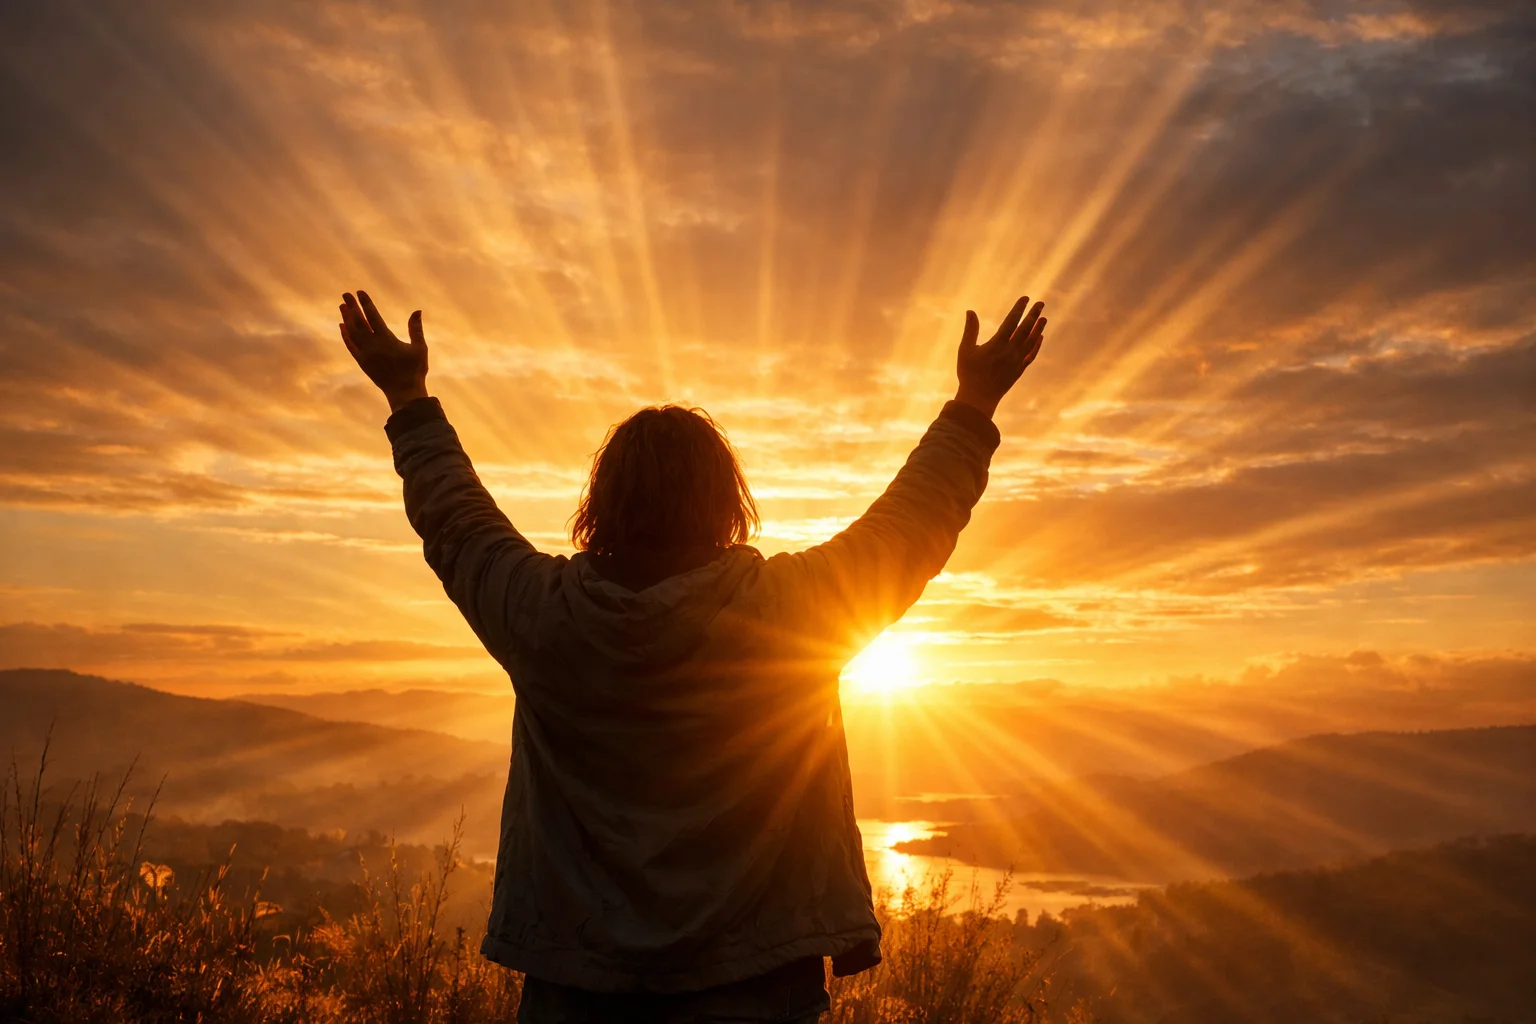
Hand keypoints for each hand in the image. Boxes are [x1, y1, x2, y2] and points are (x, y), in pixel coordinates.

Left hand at [338, 290, 429, 412]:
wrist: (404, 393)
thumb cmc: (415, 370)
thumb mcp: (420, 348)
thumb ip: (416, 329)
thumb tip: (417, 311)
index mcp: (387, 340)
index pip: (373, 316)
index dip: (366, 303)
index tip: (360, 292)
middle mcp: (373, 346)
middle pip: (359, 322)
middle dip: (352, 307)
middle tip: (346, 294)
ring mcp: (365, 354)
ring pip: (352, 333)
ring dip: (346, 318)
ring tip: (342, 306)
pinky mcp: (362, 362)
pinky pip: (350, 346)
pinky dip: (345, 335)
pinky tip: (342, 326)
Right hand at [954, 295, 1045, 418]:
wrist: (978, 399)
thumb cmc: (969, 373)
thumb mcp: (965, 350)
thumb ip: (970, 330)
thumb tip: (970, 311)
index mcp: (996, 345)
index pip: (1011, 322)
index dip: (1019, 309)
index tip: (1025, 298)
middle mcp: (1009, 352)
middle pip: (1025, 329)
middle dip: (1033, 315)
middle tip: (1041, 303)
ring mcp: (1016, 362)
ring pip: (1031, 341)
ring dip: (1038, 328)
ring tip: (1044, 317)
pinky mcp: (1019, 370)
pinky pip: (1031, 355)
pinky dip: (1037, 345)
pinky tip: (1040, 336)